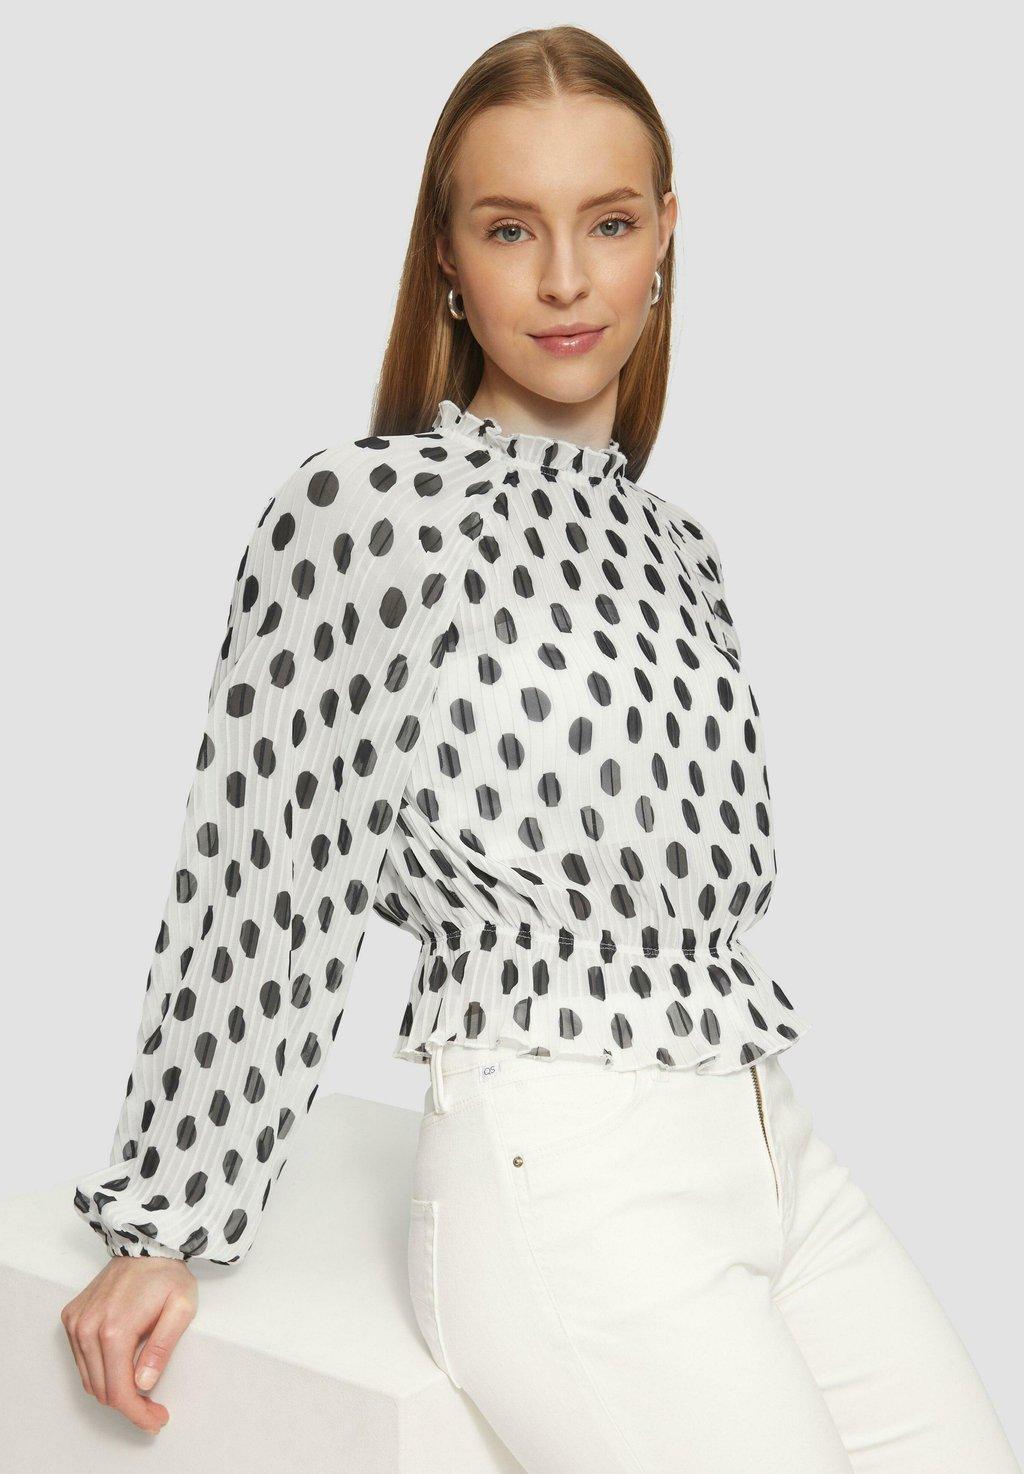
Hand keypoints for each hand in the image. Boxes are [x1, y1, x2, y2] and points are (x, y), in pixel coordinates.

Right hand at [60, 1255, 197, 1432]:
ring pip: (89, 1379)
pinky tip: (123, 1366)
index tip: (157, 1419)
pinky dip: (100, 1371)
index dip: (138, 1413)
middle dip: (129, 1406)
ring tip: (141, 1390)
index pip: (119, 1391)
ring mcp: (77, 1323)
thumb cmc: (167, 1274)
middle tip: (154, 1409)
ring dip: (113, 1391)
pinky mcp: (72, 1318)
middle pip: (102, 1390)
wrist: (147, 1242)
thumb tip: (144, 1383)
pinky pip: (82, 1360)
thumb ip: (162, 1348)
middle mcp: (88, 1328)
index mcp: (115, 1329)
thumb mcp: (181, 1309)